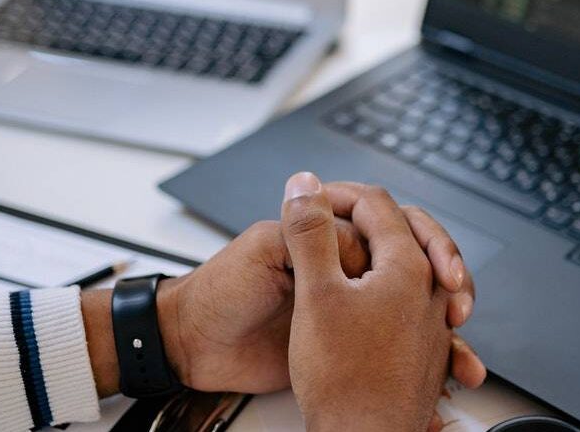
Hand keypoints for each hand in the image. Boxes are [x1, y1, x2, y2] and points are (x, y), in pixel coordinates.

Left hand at [81, 175, 485, 398]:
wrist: (194, 346)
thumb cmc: (221, 292)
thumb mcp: (266, 251)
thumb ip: (312, 238)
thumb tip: (363, 234)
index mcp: (328, 238)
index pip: (393, 228)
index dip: (422, 244)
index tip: (437, 271)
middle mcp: (346, 268)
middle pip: (418, 265)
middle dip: (449, 281)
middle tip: (458, 307)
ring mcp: (349, 307)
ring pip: (417, 308)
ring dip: (446, 329)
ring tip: (461, 352)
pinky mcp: (345, 343)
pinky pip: (398, 347)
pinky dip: (427, 360)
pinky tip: (448, 373)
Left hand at [83, 217, 369, 395]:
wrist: (195, 344)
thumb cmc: (218, 293)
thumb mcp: (265, 248)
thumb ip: (308, 235)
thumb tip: (356, 238)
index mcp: (312, 240)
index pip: (365, 237)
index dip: (372, 252)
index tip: (370, 271)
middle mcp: (326, 271)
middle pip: (377, 268)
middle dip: (384, 280)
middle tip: (371, 299)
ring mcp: (329, 306)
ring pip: (375, 302)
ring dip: (381, 309)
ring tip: (374, 320)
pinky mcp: (328, 340)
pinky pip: (358, 337)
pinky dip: (369, 339)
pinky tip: (371, 341)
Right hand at [281, 173, 482, 430]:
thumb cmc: (342, 378)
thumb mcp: (315, 292)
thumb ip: (311, 232)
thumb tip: (304, 185)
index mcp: (406, 266)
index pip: (376, 204)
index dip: (335, 194)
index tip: (308, 203)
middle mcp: (430, 289)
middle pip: (409, 229)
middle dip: (373, 217)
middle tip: (340, 215)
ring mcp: (433, 321)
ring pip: (418, 266)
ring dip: (388, 252)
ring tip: (359, 252)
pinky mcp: (428, 349)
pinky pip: (420, 302)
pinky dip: (396, 289)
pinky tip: (372, 302)